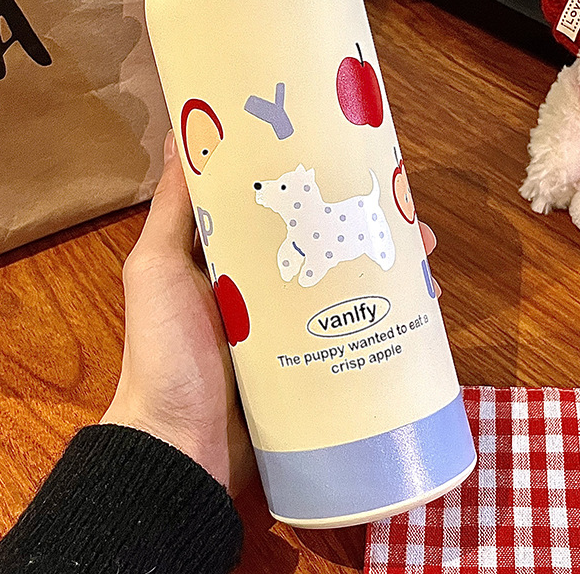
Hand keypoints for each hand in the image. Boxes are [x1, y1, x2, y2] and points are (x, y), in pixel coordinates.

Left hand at [102, 132, 441, 492]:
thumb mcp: (156, 269)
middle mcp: (268, 288)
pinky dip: (390, 315)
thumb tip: (180, 131)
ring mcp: (296, 328)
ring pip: (350, 282)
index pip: (282, 209)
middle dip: (366, 222)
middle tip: (403, 209)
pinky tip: (421, 303)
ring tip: (423, 249)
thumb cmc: (165, 351)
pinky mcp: (317, 363)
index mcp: (232, 260)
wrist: (181, 449)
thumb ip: (173, 210)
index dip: (316, 183)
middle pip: (327, 242)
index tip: (348, 157)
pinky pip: (357, 329)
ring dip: (387, 264)